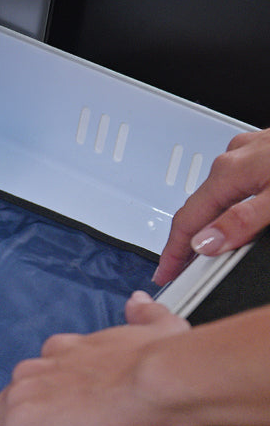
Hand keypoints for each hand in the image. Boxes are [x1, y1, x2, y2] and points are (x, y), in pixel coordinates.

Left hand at [0, 293, 189, 425]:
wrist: (159, 381)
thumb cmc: (160, 364)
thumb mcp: (157, 329)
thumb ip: (143, 318)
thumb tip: (139, 305)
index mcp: (63, 355)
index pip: (28, 383)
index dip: (20, 402)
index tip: (23, 415)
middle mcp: (34, 375)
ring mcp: (21, 404)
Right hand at [155, 128, 269, 284]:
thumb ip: (243, 222)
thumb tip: (206, 244)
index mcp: (232, 171)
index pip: (187, 220)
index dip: (173, 253)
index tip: (166, 275)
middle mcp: (236, 157)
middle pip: (200, 206)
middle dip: (189, 240)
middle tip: (183, 270)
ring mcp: (253, 151)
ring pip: (219, 194)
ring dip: (211, 222)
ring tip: (210, 249)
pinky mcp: (269, 151)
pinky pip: (239, 183)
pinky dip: (231, 205)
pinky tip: (242, 215)